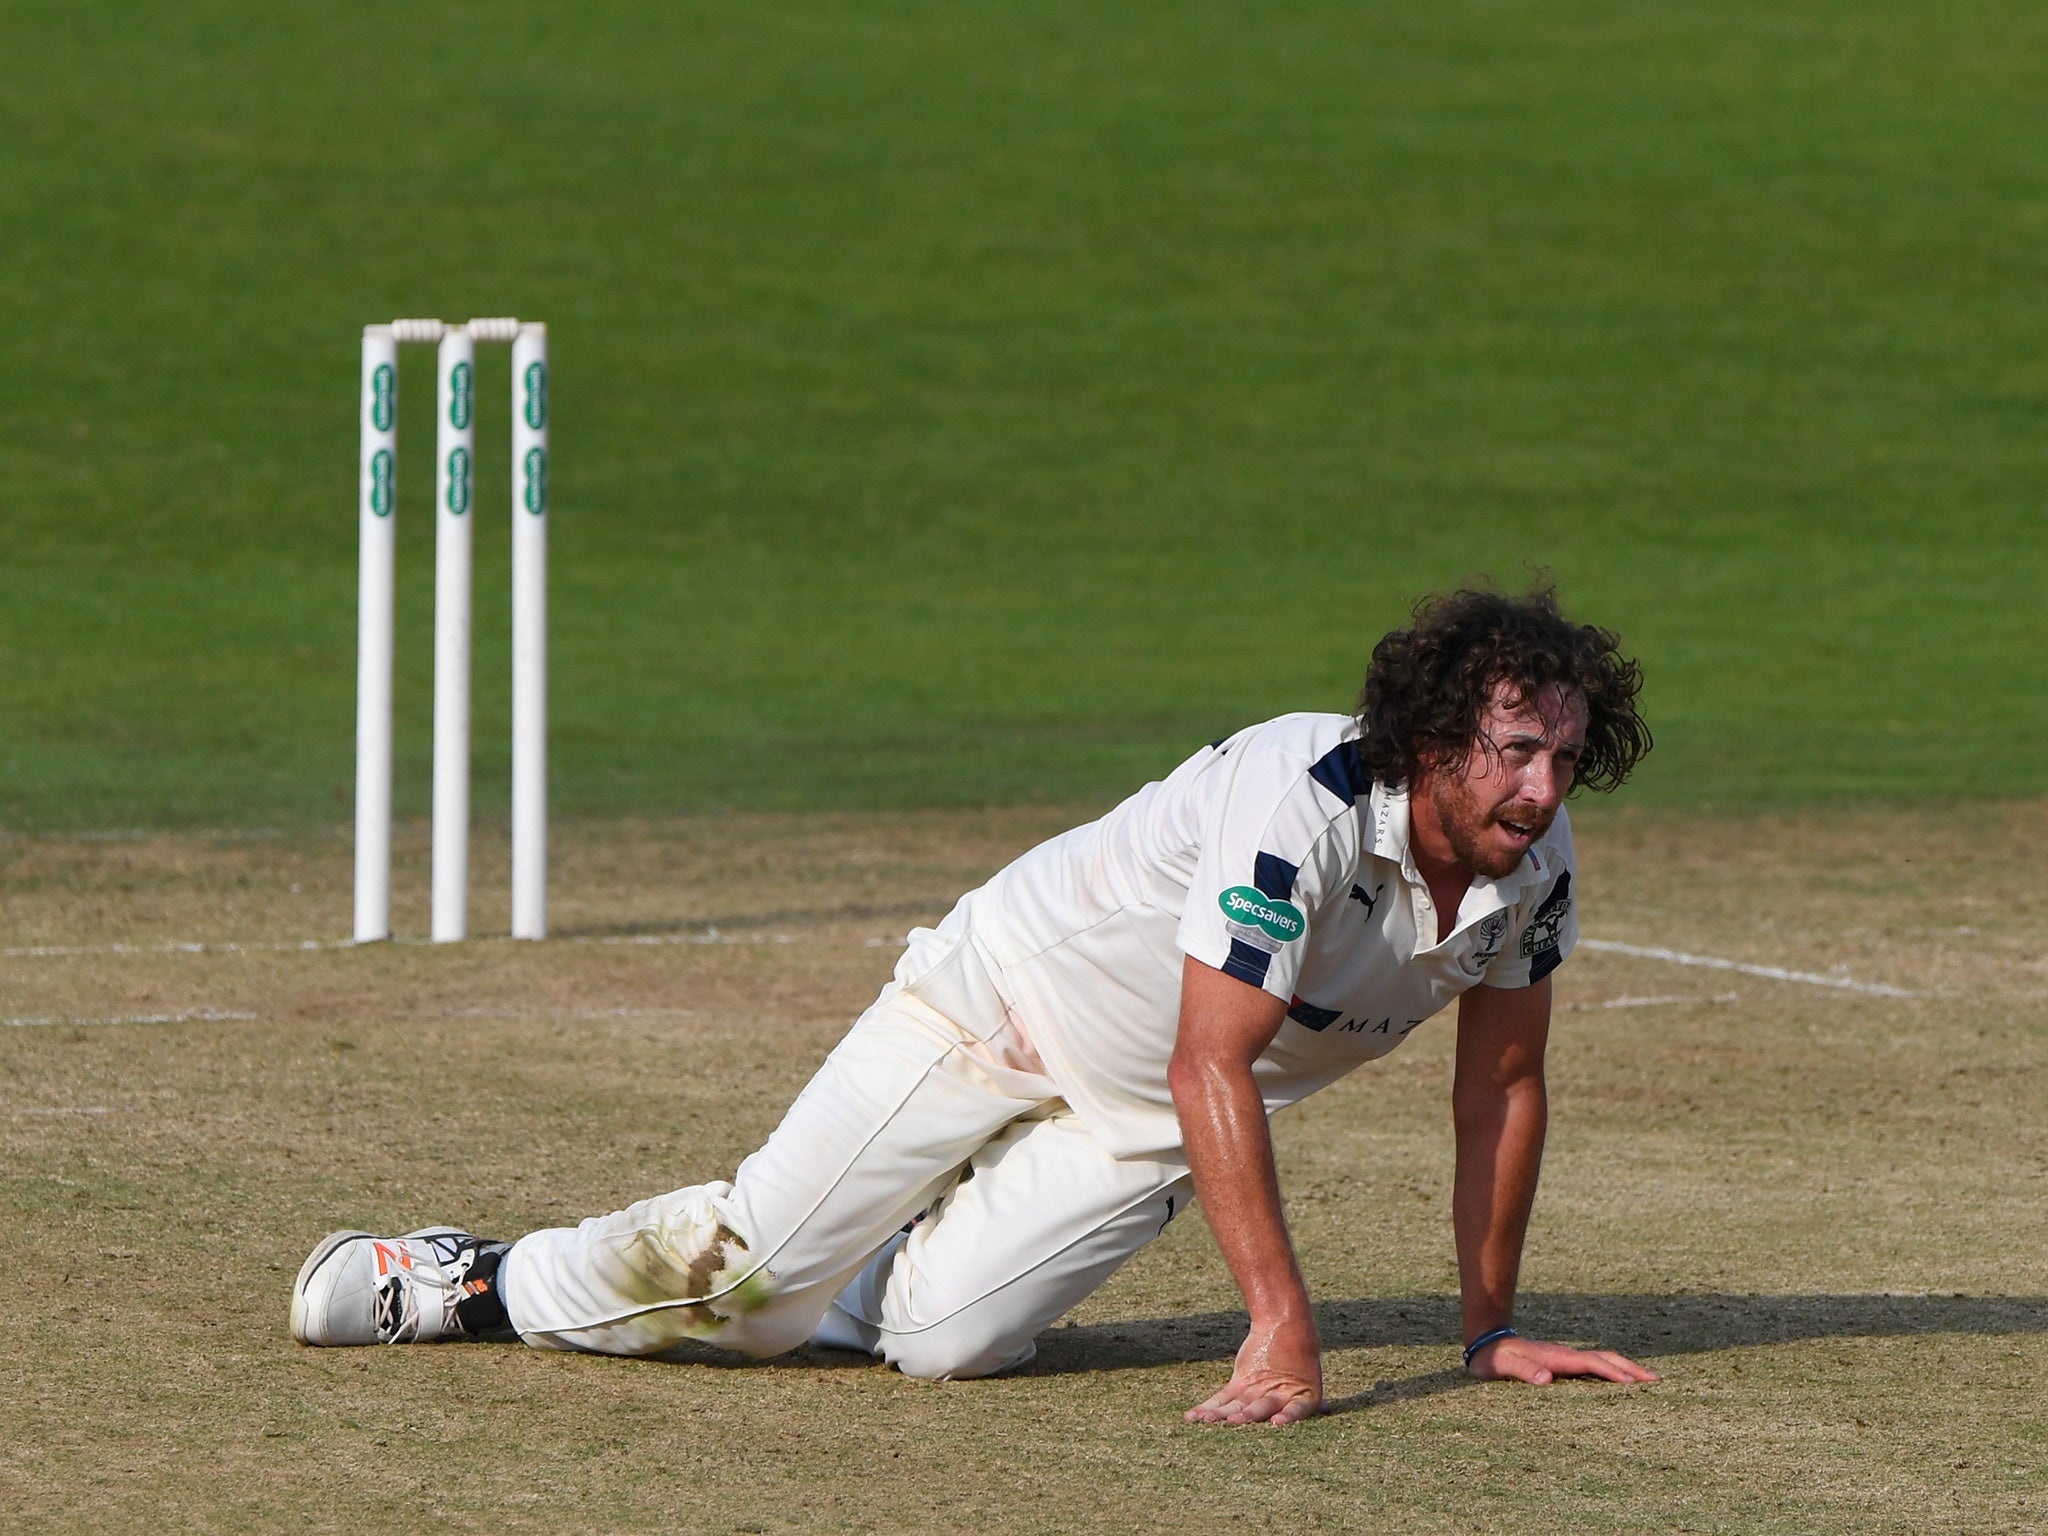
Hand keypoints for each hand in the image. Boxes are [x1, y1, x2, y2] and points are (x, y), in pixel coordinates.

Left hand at [1185, 1312, 1323, 1425]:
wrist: (1283, 1327)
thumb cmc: (1301, 1343)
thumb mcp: (1307, 1353)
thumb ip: (1306, 1356)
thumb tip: (1320, 1370)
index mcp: (1300, 1398)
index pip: (1295, 1411)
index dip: (1288, 1417)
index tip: (1277, 1422)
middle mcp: (1274, 1401)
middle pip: (1259, 1409)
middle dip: (1246, 1416)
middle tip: (1233, 1421)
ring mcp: (1254, 1395)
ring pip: (1236, 1407)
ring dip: (1220, 1414)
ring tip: (1205, 1420)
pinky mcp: (1238, 1387)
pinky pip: (1221, 1399)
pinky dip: (1207, 1407)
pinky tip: (1192, 1416)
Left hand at [1466, 1334, 1659, 1384]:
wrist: (1486, 1341)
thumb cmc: (1494, 1359)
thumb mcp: (1503, 1366)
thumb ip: (1522, 1370)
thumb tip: (1546, 1378)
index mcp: (1555, 1357)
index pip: (1590, 1364)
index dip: (1612, 1373)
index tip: (1634, 1383)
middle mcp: (1565, 1355)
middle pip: (1604, 1358)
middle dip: (1630, 1368)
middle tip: (1656, 1380)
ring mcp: (1566, 1358)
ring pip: (1602, 1360)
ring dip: (1625, 1369)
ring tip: (1648, 1380)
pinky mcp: (1563, 1363)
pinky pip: (1594, 1367)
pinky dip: (1612, 1371)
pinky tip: (1619, 1381)